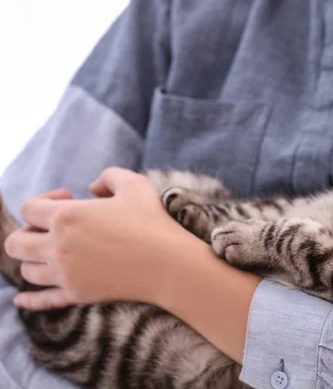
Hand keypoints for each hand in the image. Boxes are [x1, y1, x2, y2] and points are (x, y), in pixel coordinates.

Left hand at [4, 167, 209, 309]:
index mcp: (67, 216)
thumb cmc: (154, 222)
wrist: (171, 265)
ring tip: (56, 252)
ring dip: (35, 259)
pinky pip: (42, 301)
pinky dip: (29, 300)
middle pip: (16, 242)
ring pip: (26, 270)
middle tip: (53, 228)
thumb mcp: (135, 184)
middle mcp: (58, 247)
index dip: (44, 199)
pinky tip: (21, 299)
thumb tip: (92, 188)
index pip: (29, 209)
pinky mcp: (78, 295)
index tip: (68, 198)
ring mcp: (66, 274)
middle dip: (29, 231)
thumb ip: (108, 176)